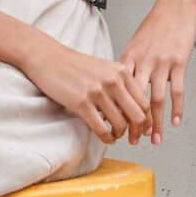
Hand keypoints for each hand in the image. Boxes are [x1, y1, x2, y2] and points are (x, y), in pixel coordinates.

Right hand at [21, 35, 151, 146]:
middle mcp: (113, 81)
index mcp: (121, 72)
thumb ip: (120, 85)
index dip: (147, 120)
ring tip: (115, 136)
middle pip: (137, 115)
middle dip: (138, 131)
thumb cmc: (74, 66)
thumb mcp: (104, 69)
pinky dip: (107, 138)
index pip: (144, 102)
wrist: (48, 58)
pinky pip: (101, 128)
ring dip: (120, 135)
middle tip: (134, 139)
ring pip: (120, 124)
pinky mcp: (81, 102)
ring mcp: (97, 92)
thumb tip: (132, 110)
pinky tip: (106, 139)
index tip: (144, 129)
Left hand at [118, 0, 195, 144]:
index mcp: (127, 59)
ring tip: (154, 139)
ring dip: (154, 122)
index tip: (113, 128)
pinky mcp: (178, 63)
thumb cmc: (154, 27)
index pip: (117, 92)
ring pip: (155, 99)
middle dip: (133, 123)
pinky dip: (177, 108)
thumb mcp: (134, 44)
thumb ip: (128, 66)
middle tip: (131, 141)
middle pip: (134, 100)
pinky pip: (177, 90)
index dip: (115, 112)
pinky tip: (176, 122)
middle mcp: (142, 63)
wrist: (175, 7)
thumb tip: (118, 86)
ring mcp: (161, 63)